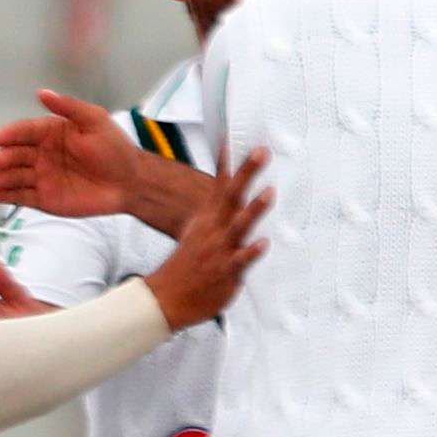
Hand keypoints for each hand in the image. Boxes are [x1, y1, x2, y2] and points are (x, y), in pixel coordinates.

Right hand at [0, 87, 206, 232]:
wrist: (132, 182)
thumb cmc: (116, 149)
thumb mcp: (95, 120)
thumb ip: (69, 107)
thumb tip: (43, 93)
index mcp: (51, 133)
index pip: (26, 131)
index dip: (12, 134)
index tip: (0, 138)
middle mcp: (42, 154)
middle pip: (16, 154)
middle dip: (5, 157)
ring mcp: (42, 176)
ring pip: (15, 176)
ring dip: (0, 178)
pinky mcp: (45, 198)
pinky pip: (19, 196)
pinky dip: (2, 195)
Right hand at [137, 147, 269, 330]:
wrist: (166, 299)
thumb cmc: (189, 266)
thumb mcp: (201, 234)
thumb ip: (219, 216)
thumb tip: (233, 199)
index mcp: (208, 219)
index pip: (220, 185)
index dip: (229, 162)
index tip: (235, 138)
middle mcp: (214, 230)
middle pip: (232, 195)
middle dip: (247, 173)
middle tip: (261, 151)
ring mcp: (220, 249)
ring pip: (239, 225)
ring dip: (254, 208)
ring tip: (269, 192)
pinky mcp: (226, 271)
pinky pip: (241, 260)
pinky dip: (252, 251)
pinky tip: (264, 242)